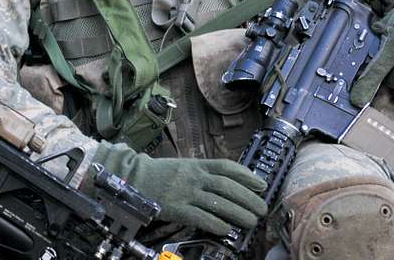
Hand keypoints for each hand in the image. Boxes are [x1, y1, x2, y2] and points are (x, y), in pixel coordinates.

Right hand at [92, 142, 267, 235]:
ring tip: (250, 222)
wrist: (132, 178)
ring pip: (219, 203)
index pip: (227, 167)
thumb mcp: (183, 167)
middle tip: (262, 209)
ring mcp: (185, 192)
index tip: (261, 184)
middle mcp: (193, 177)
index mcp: (196, 164)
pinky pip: (200, 216)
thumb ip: (202, 174)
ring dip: (238, 213)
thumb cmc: (159, 174)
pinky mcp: (176, 208)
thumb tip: (227, 186)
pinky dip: (216, 224)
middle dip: (249, 198)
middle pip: (228, 187)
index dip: (247, 176)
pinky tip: (226, 229)